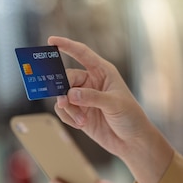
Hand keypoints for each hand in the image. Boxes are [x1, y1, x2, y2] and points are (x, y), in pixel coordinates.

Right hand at [48, 36, 173, 182]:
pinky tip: (81, 124)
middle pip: (67, 78)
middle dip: (63, 90)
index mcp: (102, 71)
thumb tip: (70, 94)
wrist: (132, 141)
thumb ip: (92, 97)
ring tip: (81, 120)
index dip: (66, 45)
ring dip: (68, 109)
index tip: (51, 41)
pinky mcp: (79, 112)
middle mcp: (91, 82)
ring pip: (63, 96)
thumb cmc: (130, 117)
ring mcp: (84, 97)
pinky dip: (68, 117)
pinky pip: (64, 110)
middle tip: (65, 101)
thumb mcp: (114, 104)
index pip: (82, 53)